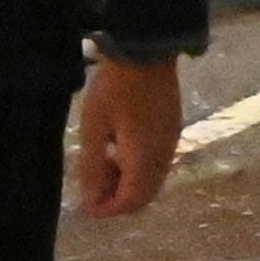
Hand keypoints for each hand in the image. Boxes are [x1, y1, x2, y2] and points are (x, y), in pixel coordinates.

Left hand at [74, 53, 182, 215]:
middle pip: (145, 196)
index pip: (131, 202)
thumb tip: (92, 200)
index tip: (86, 202)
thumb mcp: (94, 128)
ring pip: (152, 180)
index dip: (108, 209)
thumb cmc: (115, 90)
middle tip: (94, 181)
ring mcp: (171, 141)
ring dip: (127, 182)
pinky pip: (157, 163)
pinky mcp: (173, 128)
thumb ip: (92, 167)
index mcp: (144, 158)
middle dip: (118, 198)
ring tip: (104, 159)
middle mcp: (163, 156)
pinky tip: (120, 144)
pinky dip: (137, 167)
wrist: (147, 51)